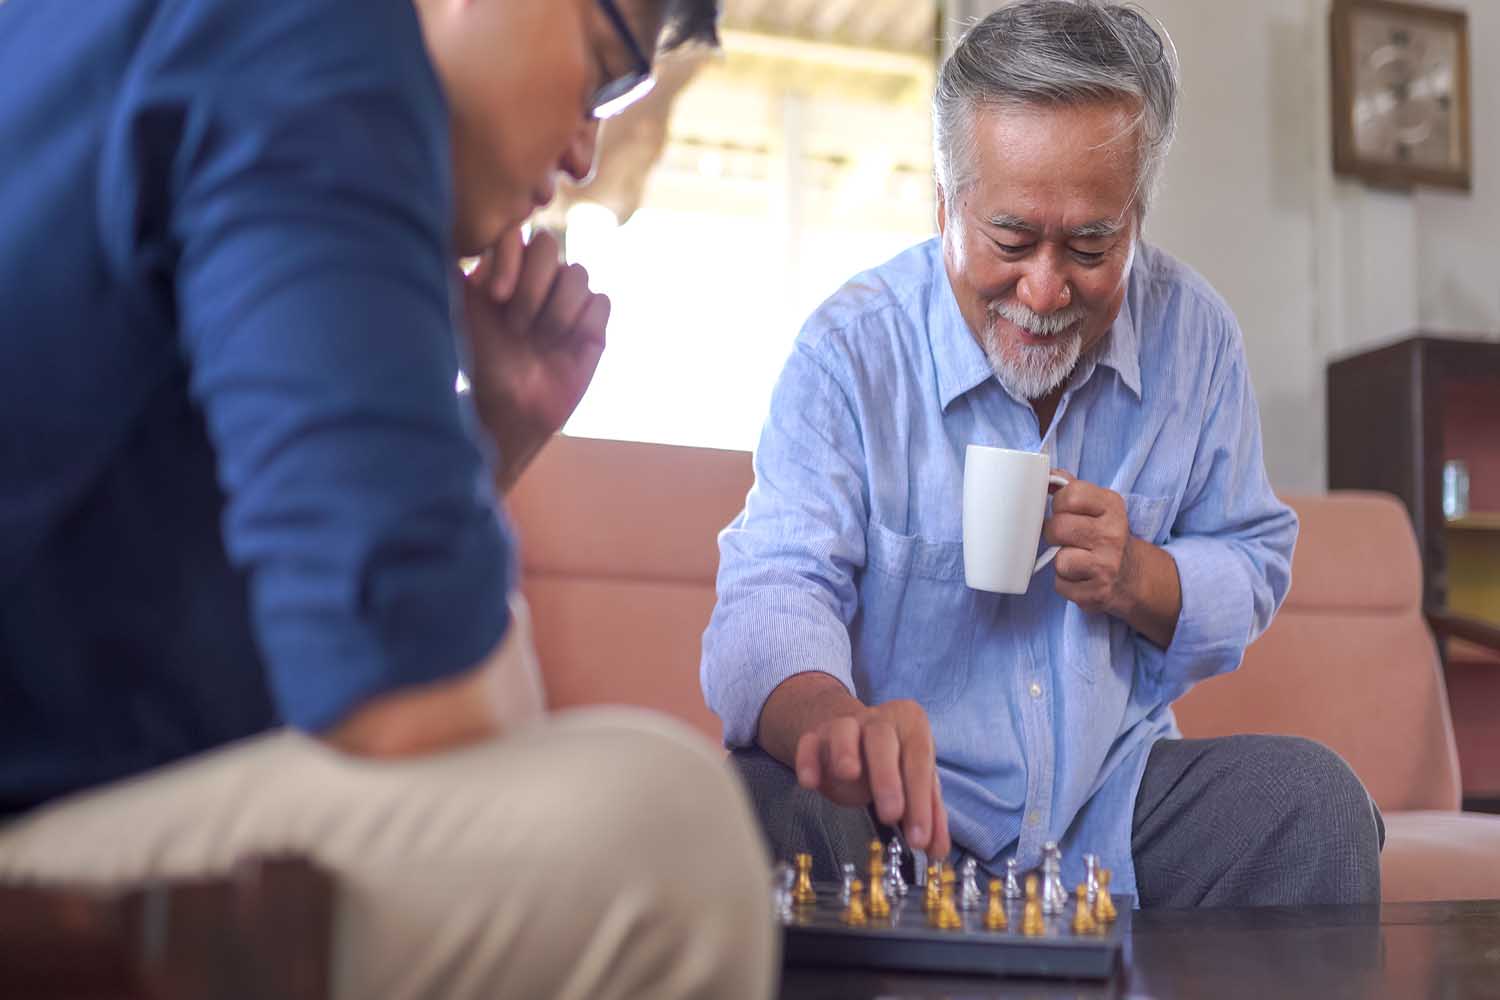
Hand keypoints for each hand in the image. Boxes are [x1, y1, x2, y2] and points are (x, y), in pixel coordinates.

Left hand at [460, 227, 609, 488]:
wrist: (511, 411)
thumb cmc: (481, 366)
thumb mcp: (460, 317)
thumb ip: (453, 275)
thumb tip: (427, 232)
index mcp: (505, 268)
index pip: (516, 234)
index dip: (510, 260)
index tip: (496, 299)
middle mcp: (538, 277)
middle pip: (550, 245)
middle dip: (533, 287)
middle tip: (516, 326)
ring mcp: (569, 298)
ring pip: (578, 274)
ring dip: (557, 311)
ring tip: (540, 342)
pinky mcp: (593, 323)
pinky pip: (600, 303)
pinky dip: (583, 324)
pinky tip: (565, 347)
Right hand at [793, 698, 951, 856]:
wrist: (857, 736)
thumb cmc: (894, 761)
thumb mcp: (917, 782)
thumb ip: (930, 814)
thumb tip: (937, 849)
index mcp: (911, 726)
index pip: (919, 761)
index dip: (921, 801)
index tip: (919, 839)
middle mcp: (879, 720)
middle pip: (883, 740)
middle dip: (887, 779)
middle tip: (891, 816)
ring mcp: (845, 724)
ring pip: (844, 731)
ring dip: (845, 752)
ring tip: (848, 775)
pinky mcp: (816, 736)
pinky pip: (809, 743)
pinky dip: (807, 760)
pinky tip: (810, 783)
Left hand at [1043, 475, 1135, 617]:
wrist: (1132, 575)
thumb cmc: (1104, 535)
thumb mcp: (1097, 506)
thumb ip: (1071, 488)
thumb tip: (1044, 473)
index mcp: (1112, 506)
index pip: (1070, 495)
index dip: (1058, 504)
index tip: (1064, 511)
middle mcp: (1113, 534)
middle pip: (1058, 528)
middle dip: (1055, 534)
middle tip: (1066, 538)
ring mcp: (1107, 565)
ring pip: (1059, 560)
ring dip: (1060, 561)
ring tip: (1075, 559)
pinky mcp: (1098, 592)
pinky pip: (1061, 585)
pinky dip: (1065, 582)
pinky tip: (1079, 577)